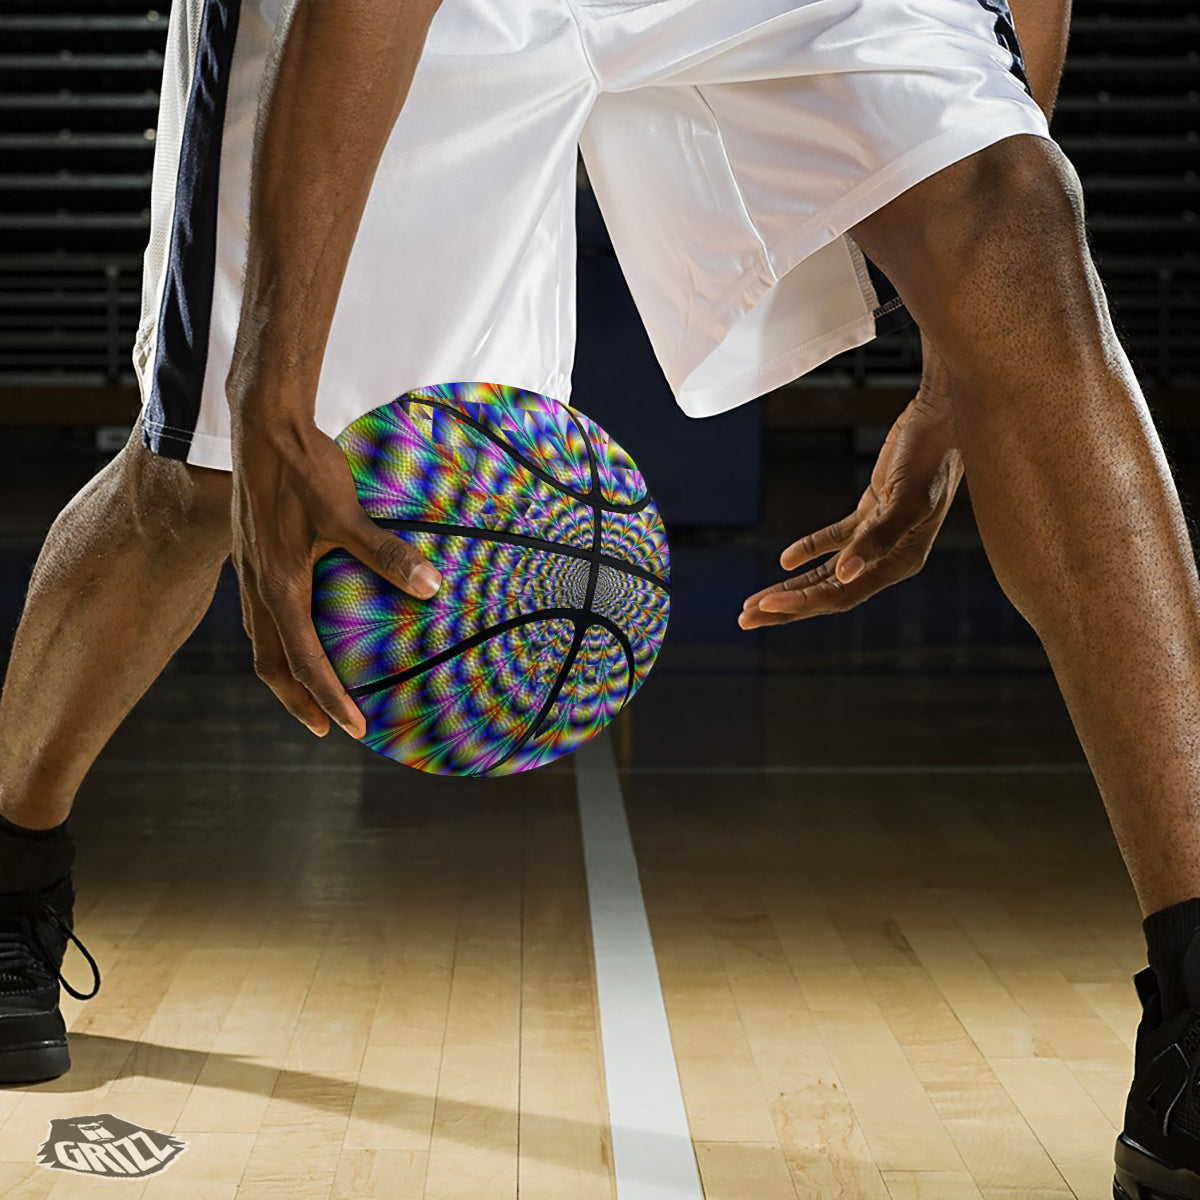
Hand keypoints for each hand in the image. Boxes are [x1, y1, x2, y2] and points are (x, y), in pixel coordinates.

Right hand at [230, 413, 440, 736]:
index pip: (302, 661)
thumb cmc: (304, 467)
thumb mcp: (345, 511)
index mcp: (277, 584)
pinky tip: (306, 627)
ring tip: (313, 691)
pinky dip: (282, 637)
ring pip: (262, 640)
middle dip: (298, 701)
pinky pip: (263, 613)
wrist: (261, 424)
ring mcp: (251, 571)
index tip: (353, 729)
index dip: (328, 699)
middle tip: (328, 728)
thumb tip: (431, 586)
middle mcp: (257, 585)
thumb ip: (385, 552)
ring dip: (286, 673)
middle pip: (271, 664)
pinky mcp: (254, 554)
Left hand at [740, 367, 961, 627]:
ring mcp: (879, 536)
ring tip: (754, 601)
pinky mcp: (872, 513)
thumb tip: (843, 574)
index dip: (802, 603)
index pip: (841, 594)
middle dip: (787, 606)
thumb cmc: (932, 455)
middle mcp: (890, 557)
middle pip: (829, 591)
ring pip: (827, 572)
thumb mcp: (907, 498)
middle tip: (745, 618)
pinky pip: (835, 540)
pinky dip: (810, 549)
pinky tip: (785, 560)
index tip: (766, 607)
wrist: (945, 416)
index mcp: (901, 561)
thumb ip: (877, 539)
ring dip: (792, 586)